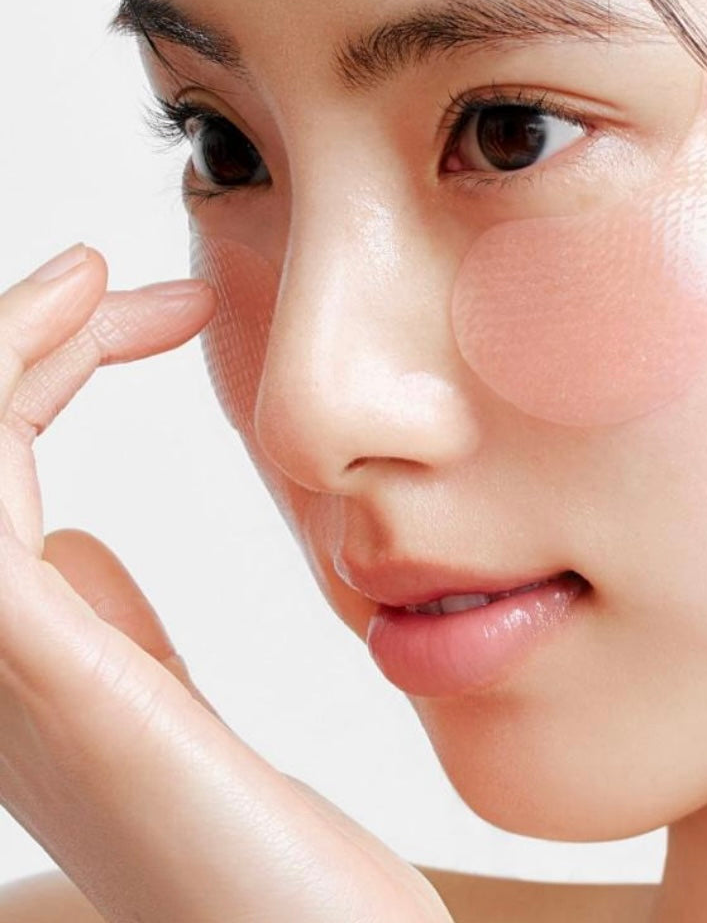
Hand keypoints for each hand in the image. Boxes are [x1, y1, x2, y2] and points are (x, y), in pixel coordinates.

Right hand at [0, 245, 453, 921]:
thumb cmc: (263, 847)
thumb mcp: (158, 701)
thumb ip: (106, 625)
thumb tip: (74, 534)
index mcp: (11, 654)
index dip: (47, 365)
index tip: (163, 308)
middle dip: (28, 338)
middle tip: (123, 278)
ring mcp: (2, 671)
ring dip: (4, 348)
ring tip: (91, 278)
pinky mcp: (38, 673)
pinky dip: (2, 398)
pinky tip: (73, 333)